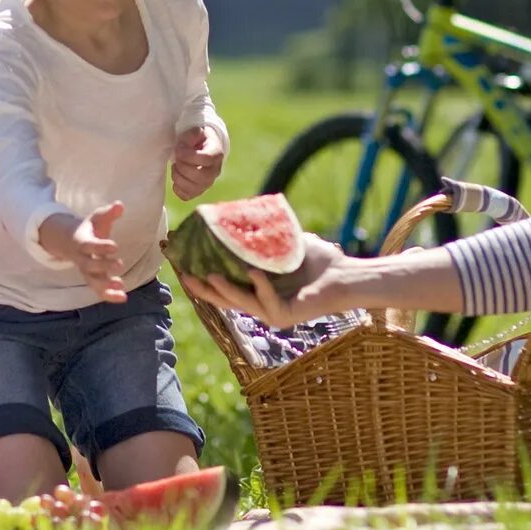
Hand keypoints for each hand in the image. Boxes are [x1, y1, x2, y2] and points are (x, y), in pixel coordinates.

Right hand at [38, 202, 130, 303]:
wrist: (72, 242)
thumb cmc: (90, 228)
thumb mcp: (97, 218)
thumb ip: (108, 213)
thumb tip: (120, 205)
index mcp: (82, 242)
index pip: (90, 245)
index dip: (101, 247)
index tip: (115, 246)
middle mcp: (82, 259)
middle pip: (90, 265)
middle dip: (104, 266)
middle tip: (120, 264)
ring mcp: (87, 271)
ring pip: (92, 281)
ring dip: (105, 286)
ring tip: (121, 287)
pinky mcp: (93, 280)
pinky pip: (99, 290)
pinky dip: (109, 295)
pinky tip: (123, 298)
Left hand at [170, 125, 226, 201]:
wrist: (200, 148)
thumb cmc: (197, 139)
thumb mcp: (194, 131)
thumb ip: (190, 136)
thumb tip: (181, 150)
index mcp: (217, 153)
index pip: (206, 159)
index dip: (188, 155)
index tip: (179, 149)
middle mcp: (215, 171)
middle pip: (200, 176)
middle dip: (183, 167)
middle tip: (176, 159)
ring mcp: (207, 183)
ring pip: (193, 188)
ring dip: (178, 177)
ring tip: (176, 167)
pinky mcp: (197, 191)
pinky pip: (186, 196)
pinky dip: (177, 188)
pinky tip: (177, 177)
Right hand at [183, 234, 342, 327]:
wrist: (345, 275)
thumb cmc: (320, 261)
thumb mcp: (288, 243)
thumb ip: (269, 235)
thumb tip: (247, 212)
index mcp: (258, 290)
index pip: (226, 288)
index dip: (204, 280)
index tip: (185, 267)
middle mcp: (262, 304)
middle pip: (225, 300)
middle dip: (203, 290)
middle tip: (185, 276)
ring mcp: (272, 313)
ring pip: (240, 303)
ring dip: (223, 290)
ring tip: (207, 275)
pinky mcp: (284, 317)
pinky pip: (266, 301)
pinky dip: (260, 286)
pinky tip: (253, 272)